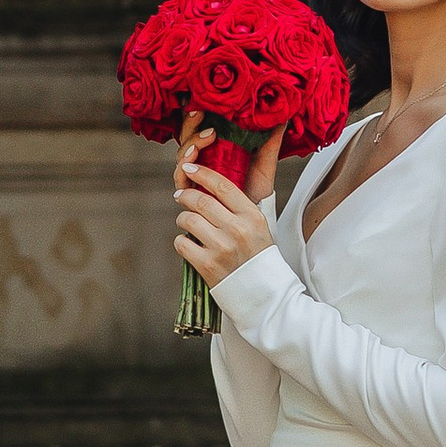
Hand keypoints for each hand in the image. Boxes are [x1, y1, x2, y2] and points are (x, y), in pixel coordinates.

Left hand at [173, 109, 277, 288]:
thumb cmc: (260, 253)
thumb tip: (249, 152)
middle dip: (185, 197)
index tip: (188, 167)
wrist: (264, 294)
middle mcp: (237, 229)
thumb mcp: (261, 221)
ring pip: (186, 220)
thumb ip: (246, 196)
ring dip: (182, 220)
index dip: (200, 172)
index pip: (221, 184)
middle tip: (182, 197)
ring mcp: (221, 248)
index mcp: (252, 215)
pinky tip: (191, 244)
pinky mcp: (207, 267)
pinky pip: (181, 243)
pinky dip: (182, 242)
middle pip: (199, 200)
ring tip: (188, 223)